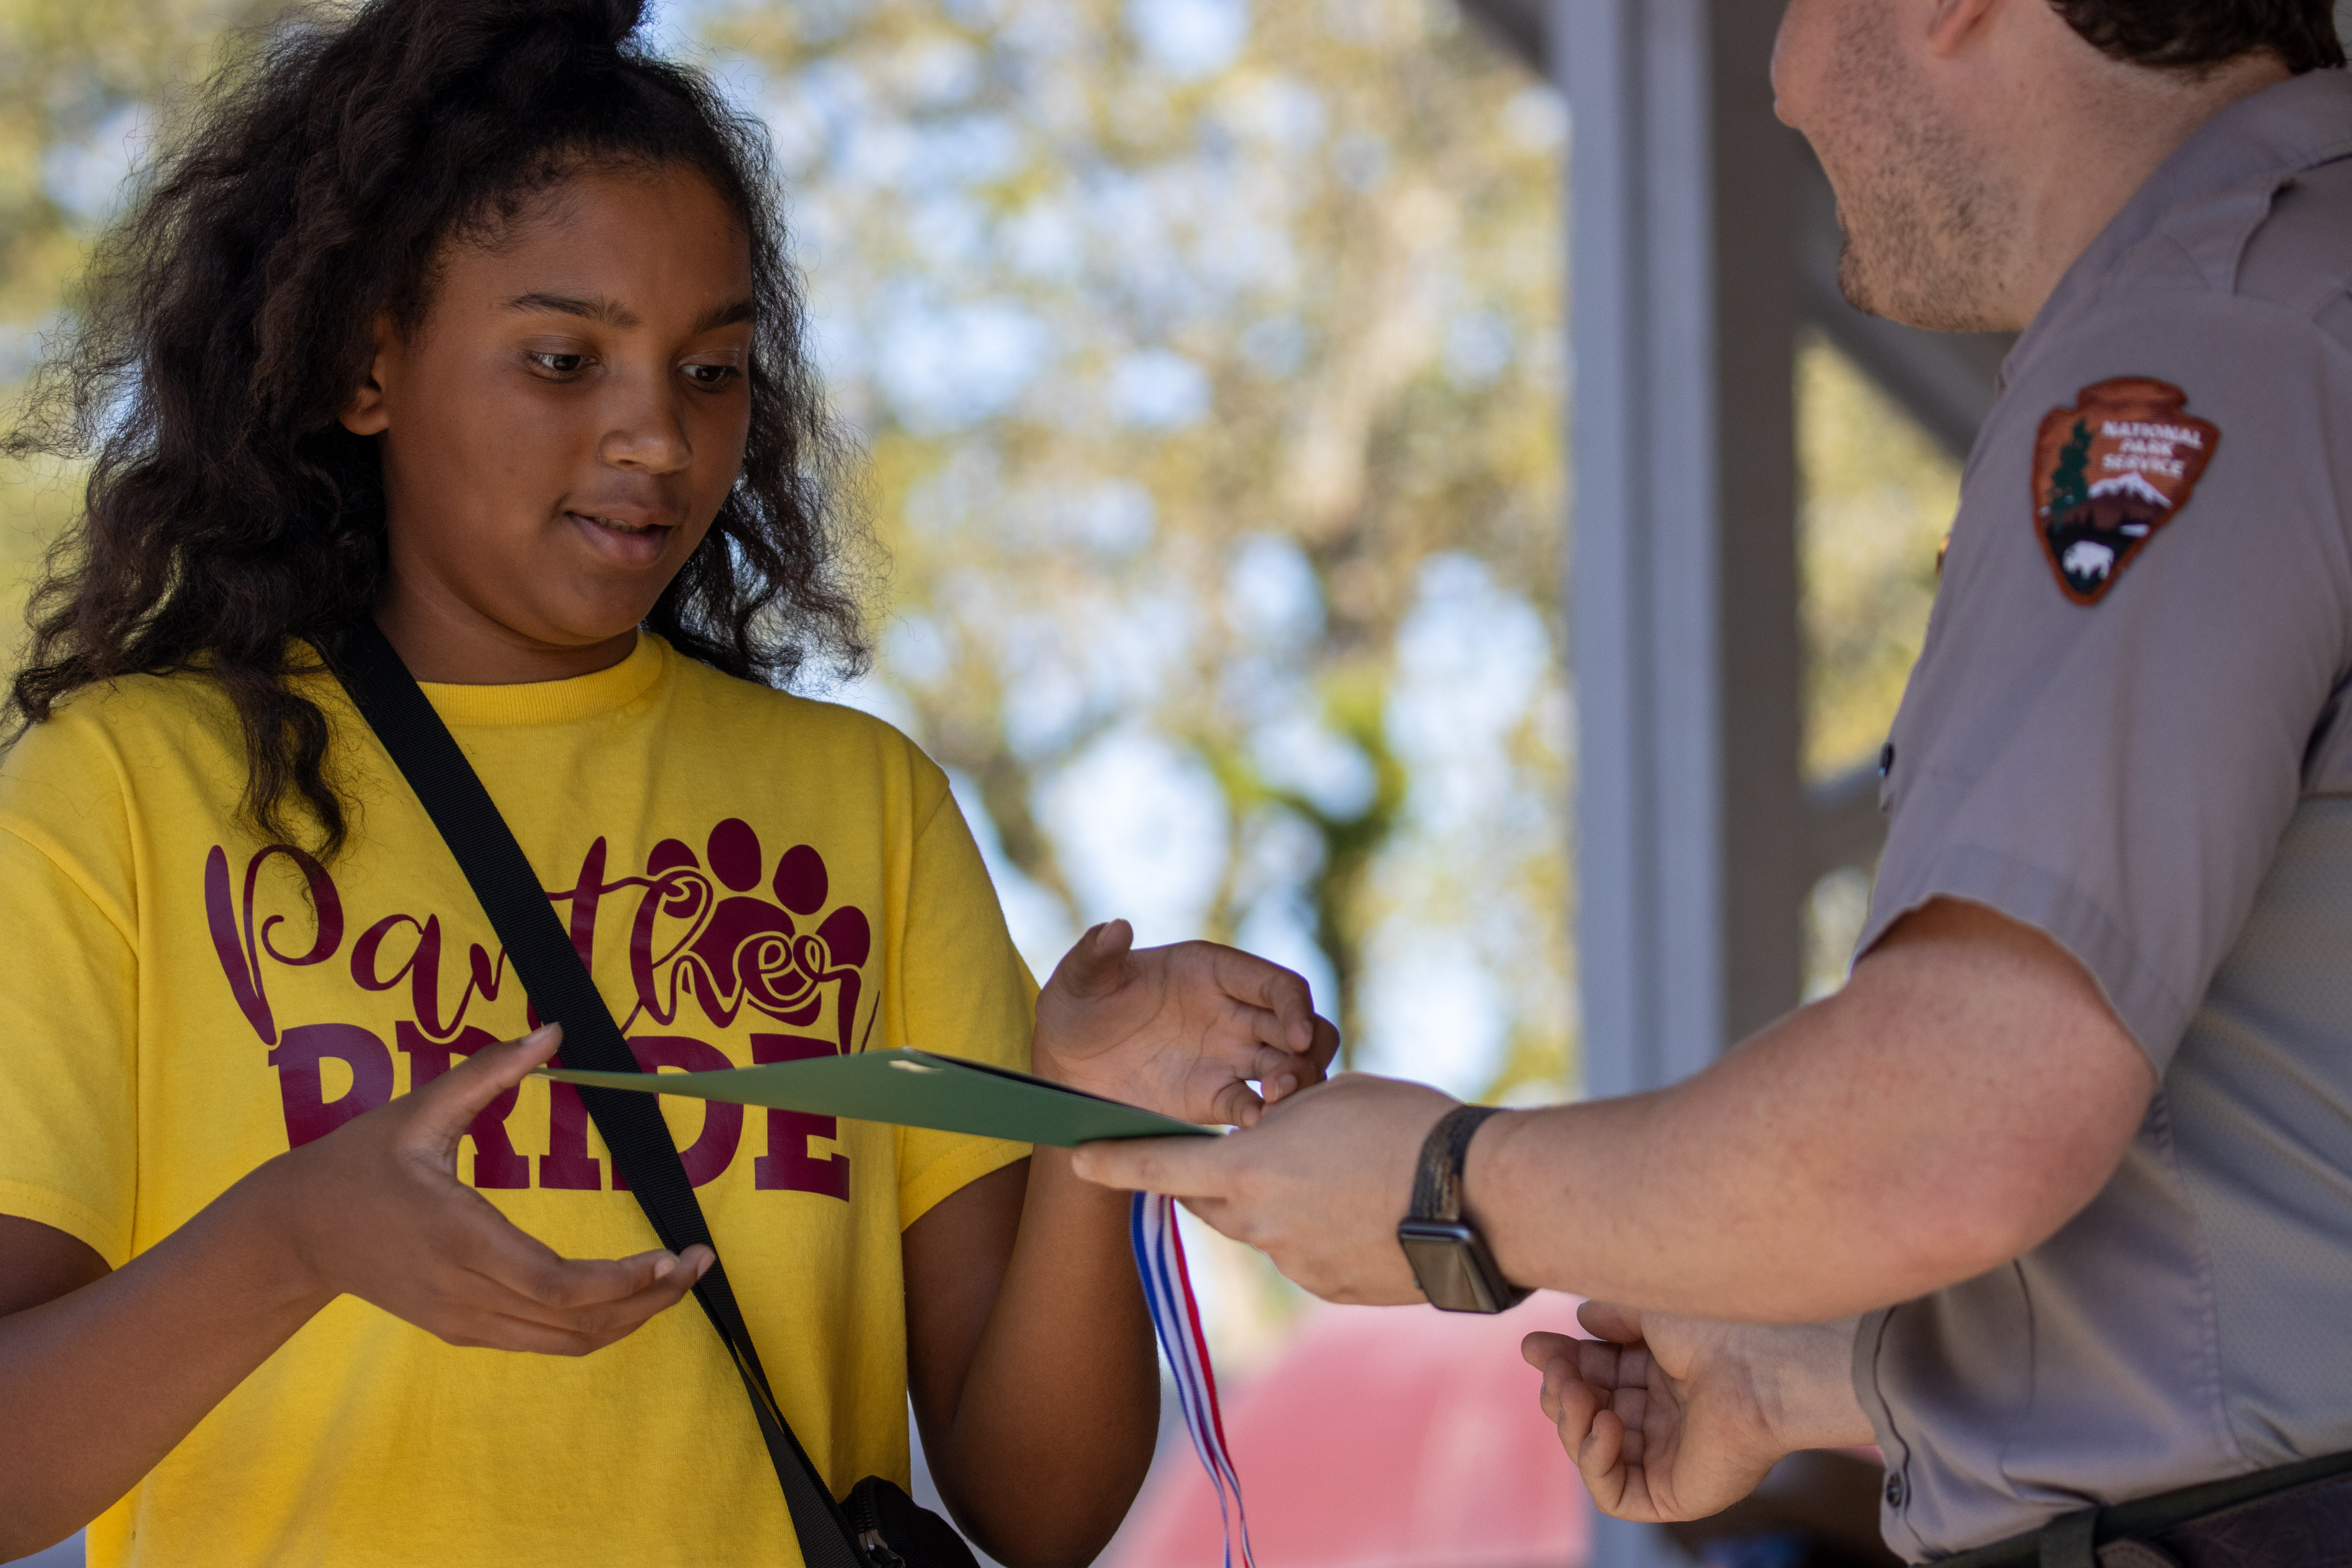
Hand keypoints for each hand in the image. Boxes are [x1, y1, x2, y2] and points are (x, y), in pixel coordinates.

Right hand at [256, 1024, 712, 1354]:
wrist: (294, 1232)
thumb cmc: (357, 1163)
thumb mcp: (418, 1107)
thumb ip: (488, 1072)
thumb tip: (552, 1029)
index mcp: (460, 1238)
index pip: (556, 1283)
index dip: (623, 1281)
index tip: (674, 1256)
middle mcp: (465, 1293)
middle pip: (576, 1322)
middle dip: (649, 1300)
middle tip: (700, 1262)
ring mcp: (463, 1320)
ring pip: (565, 1343)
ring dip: (630, 1319)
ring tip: (678, 1279)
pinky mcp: (461, 1330)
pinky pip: (542, 1341)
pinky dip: (594, 1326)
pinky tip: (629, 1294)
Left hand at [1033, 919, 1340, 1126]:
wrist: (1065, 1065)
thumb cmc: (1076, 1006)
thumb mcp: (1079, 979)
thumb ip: (1096, 955)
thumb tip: (1116, 926)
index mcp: (1215, 973)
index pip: (1276, 985)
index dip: (1295, 1008)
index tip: (1295, 1036)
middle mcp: (1234, 1013)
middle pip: (1301, 1027)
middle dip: (1307, 1052)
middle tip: (1290, 1080)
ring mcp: (1230, 1056)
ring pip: (1290, 1067)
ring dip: (1296, 1084)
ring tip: (1276, 1104)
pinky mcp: (1215, 1096)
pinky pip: (1251, 1105)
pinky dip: (1260, 1117)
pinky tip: (1250, 1128)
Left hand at [1070, 1073, 1454, 1301]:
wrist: (1475, 1200)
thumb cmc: (1405, 1128)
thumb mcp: (1332, 1098)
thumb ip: (1286, 1120)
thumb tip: (1277, 1140)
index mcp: (1246, 1169)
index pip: (1158, 1167)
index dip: (1113, 1161)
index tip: (1076, 1158)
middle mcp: (1257, 1225)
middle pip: (1209, 1203)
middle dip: (1217, 1180)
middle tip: (1256, 1151)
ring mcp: (1293, 1264)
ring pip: (1263, 1230)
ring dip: (1282, 1205)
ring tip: (1346, 1177)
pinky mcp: (1329, 1291)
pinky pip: (1304, 1257)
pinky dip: (1320, 1235)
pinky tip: (1368, 1213)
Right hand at [1522, 1304, 1869, 1523]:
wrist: (1761, 1364)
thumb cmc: (1717, 1330)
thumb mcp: (1649, 1311)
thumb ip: (1610, 1316)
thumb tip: (1581, 1322)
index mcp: (1662, 1377)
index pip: (1594, 1378)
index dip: (1561, 1363)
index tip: (1534, 1345)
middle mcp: (1663, 1419)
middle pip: (1585, 1415)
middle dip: (1560, 1391)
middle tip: (1558, 1369)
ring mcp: (1667, 1459)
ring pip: (1590, 1453)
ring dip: (1571, 1422)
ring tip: (1578, 1393)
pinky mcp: (1674, 1494)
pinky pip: (1614, 1493)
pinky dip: (1595, 1461)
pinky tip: (1605, 1424)